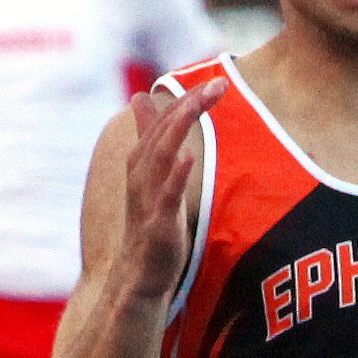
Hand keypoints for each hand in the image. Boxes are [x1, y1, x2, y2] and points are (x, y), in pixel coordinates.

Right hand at [121, 76, 226, 299]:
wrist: (139, 275)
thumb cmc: (151, 224)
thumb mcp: (152, 176)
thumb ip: (149, 138)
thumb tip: (139, 98)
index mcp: (142, 162)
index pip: (165, 121)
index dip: (188, 99)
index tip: (217, 81)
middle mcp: (141, 174)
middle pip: (165, 131)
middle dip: (190, 105)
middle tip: (219, 84)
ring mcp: (148, 198)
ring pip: (161, 155)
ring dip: (180, 127)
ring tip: (199, 105)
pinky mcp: (158, 223)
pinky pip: (166, 196)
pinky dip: (175, 175)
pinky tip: (187, 156)